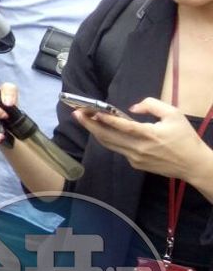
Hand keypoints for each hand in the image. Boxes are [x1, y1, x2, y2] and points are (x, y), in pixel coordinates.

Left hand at [75, 96, 212, 183]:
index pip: (123, 126)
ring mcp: (135, 159)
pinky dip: (109, 140)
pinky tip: (103, 130)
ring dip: (95, 132)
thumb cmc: (185, 138)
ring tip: (84, 120)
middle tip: (76, 113)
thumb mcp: (174, 115)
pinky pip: (119, 150)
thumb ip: (152, 105)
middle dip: (90, 124)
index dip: (106, 119)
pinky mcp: (135, 164)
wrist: (194, 165)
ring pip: (109, 144)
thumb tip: (132, 108)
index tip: (91, 112)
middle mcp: (139, 148)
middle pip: (108, 136)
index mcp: (149, 135)